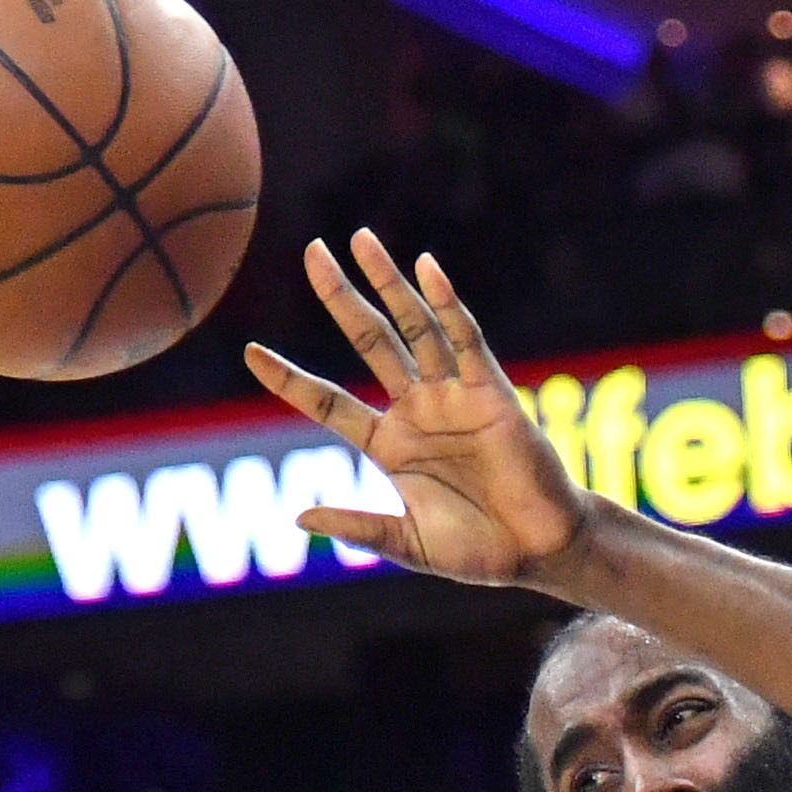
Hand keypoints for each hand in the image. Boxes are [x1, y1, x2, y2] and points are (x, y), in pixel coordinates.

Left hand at [242, 233, 586, 586]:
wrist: (540, 551)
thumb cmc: (480, 551)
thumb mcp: (408, 543)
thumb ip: (359, 527)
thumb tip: (298, 518)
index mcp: (390, 446)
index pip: (329, 403)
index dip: (290, 379)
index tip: (250, 353)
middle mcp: (417, 410)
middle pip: (369, 341)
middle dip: (340, 296)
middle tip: (311, 251)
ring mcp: (453, 396)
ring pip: (414, 327)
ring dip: (388, 282)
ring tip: (360, 240)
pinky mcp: (491, 392)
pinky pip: (465, 340)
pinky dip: (447, 304)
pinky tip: (426, 269)